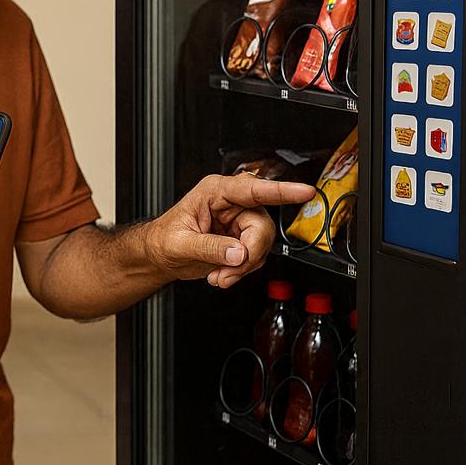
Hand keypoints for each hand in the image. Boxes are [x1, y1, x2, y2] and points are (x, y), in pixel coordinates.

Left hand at [143, 173, 315, 288]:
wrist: (160, 255)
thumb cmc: (163, 240)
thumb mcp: (180, 244)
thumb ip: (210, 247)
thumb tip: (238, 252)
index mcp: (215, 192)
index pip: (253, 189)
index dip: (282, 191)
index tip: (305, 192)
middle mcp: (231, 203)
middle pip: (262, 226)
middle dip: (248, 254)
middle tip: (229, 271)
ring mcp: (239, 221)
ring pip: (262, 244)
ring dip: (243, 267)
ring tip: (219, 275)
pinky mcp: (242, 238)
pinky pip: (256, 256)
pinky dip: (241, 271)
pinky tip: (222, 274)